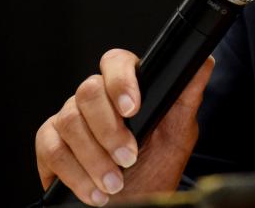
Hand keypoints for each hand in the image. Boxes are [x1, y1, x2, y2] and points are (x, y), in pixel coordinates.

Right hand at [35, 49, 213, 205]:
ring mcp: (69, 118)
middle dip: (109, 131)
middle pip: (88, 91)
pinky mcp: (49, 144)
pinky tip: (95, 192)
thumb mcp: (178, 133)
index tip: (132, 109)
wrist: (134, 203)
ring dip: (94, 158)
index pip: (115, 62)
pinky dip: (73, 174)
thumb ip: (187, 97)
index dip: (120, 81)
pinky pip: (51, 149)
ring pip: (68, 121)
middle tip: (129, 158)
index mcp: (126, 87)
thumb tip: (204, 62)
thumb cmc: (156, 165)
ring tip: (114, 183)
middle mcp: (94, 98)